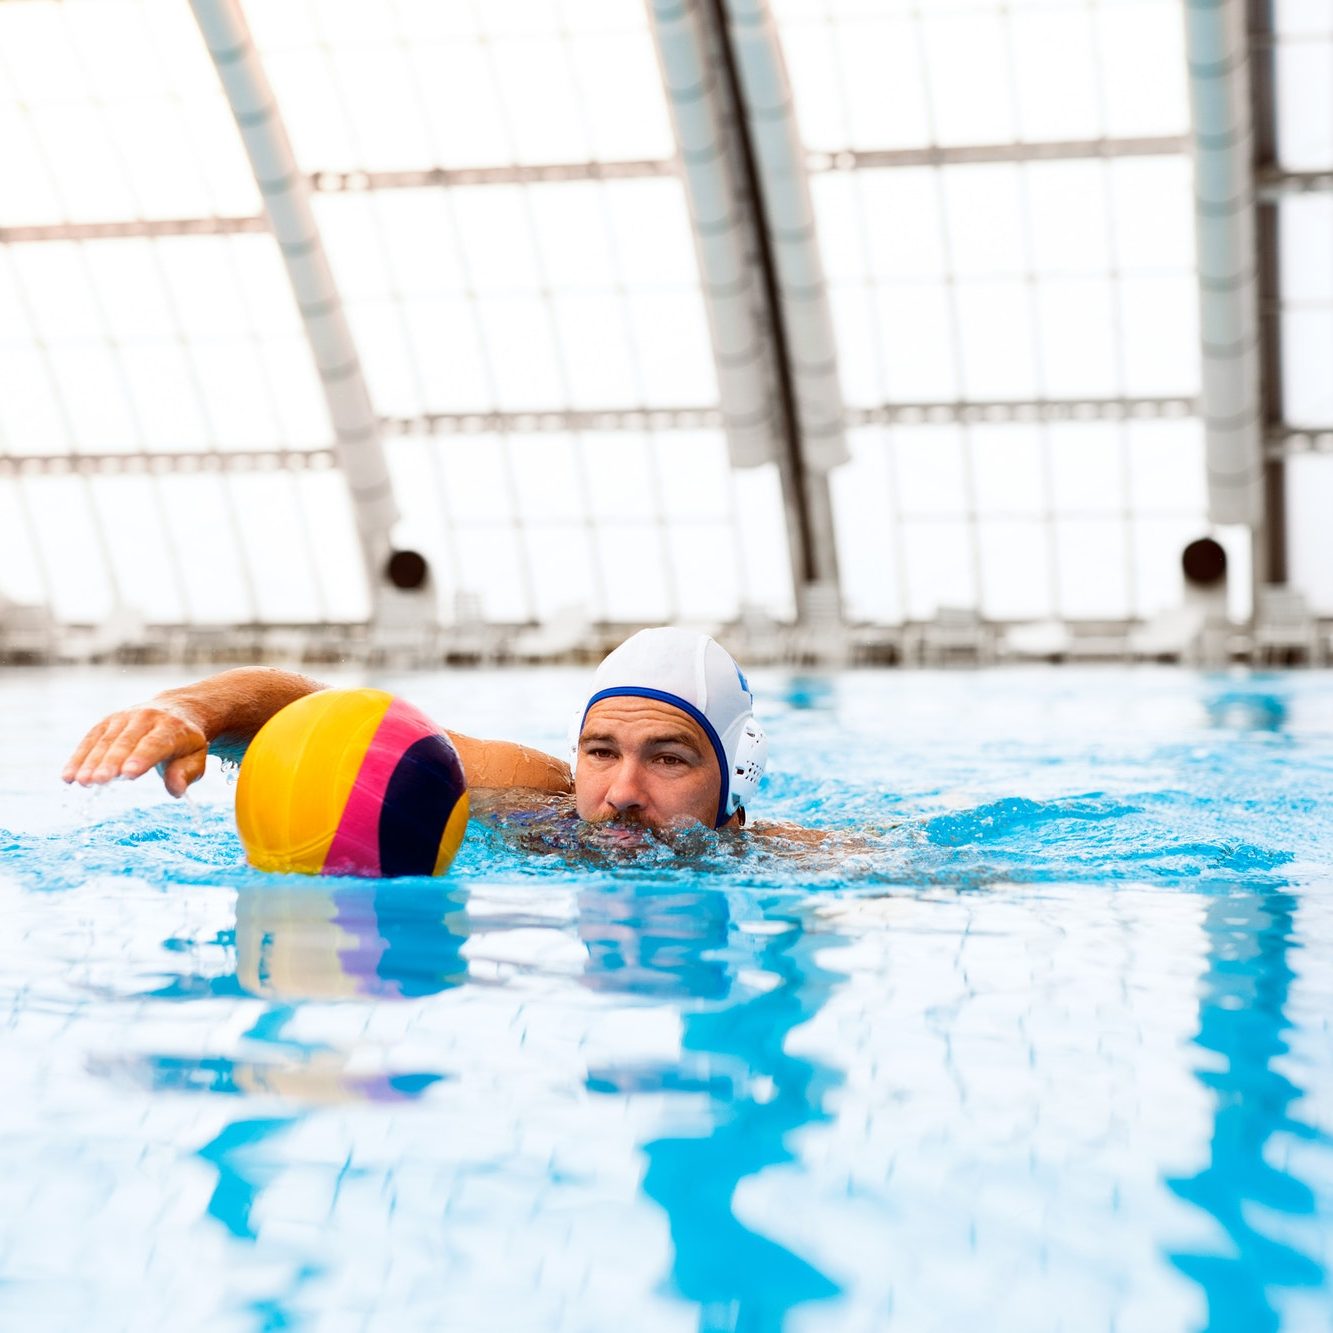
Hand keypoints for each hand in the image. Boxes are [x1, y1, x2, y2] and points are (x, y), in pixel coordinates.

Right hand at [62, 704, 209, 797]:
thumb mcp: (196, 757)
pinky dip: (79, 757)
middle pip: (126, 742)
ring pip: (106, 740)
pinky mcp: (108, 722)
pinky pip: (91, 739)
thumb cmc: (185, 743)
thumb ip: (187, 773)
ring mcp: (124, 718)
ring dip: (90, 761)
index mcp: (172, 728)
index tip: (128, 774)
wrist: (177, 711)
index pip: (155, 743)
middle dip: (111, 761)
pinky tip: (68, 776)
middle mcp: (147, 718)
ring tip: (80, 781)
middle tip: (97, 781)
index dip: (141, 758)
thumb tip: (176, 790)